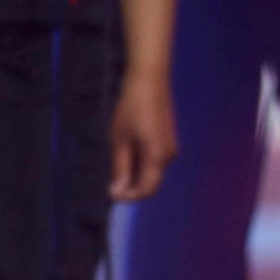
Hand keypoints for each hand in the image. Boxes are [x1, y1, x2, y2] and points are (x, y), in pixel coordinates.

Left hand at [108, 68, 176, 200]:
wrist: (150, 82)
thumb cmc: (131, 110)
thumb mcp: (120, 140)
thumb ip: (120, 167)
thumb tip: (117, 191)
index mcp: (157, 157)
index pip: (147, 189)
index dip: (129, 196)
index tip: (110, 192)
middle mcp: (169, 156)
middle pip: (151, 182)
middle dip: (130, 186)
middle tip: (109, 179)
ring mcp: (170, 147)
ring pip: (152, 172)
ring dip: (134, 174)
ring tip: (116, 162)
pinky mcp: (168, 140)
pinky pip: (155, 161)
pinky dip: (140, 164)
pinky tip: (127, 152)